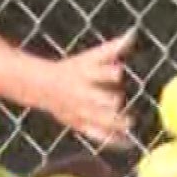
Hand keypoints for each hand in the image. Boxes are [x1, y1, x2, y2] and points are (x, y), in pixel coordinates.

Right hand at [44, 31, 135, 146]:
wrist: (43, 87)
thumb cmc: (72, 69)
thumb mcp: (89, 57)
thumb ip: (113, 48)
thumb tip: (133, 32)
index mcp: (85, 75)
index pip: (100, 74)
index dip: (110, 73)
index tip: (118, 72)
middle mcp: (83, 94)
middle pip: (100, 100)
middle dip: (111, 101)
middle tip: (117, 101)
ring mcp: (82, 112)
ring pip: (101, 120)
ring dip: (116, 123)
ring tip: (129, 123)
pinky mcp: (81, 125)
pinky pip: (99, 136)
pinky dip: (114, 141)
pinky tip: (129, 143)